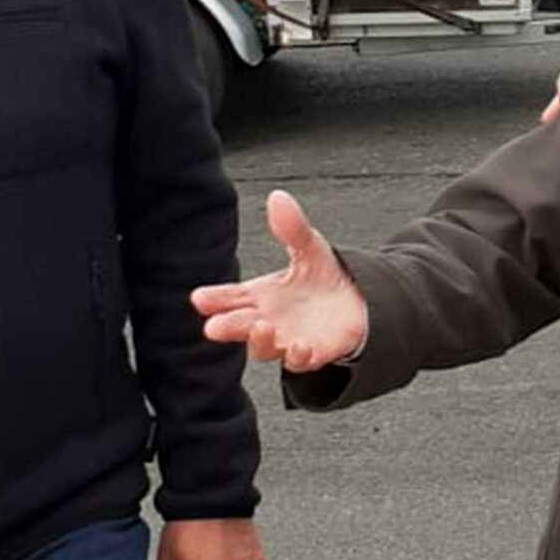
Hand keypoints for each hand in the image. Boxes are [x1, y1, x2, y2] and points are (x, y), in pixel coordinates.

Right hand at [191, 190, 367, 371]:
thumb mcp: (309, 247)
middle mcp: (269, 320)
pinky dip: (298, 356)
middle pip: (241, 326)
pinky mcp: (313, 353)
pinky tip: (299, 346)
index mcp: (261, 295)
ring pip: (265, 347)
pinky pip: (302, 361)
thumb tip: (278, 198)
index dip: (214, 299)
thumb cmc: (323, 278)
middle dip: (228, 326)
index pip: (231, 297)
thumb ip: (292, 227)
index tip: (200, 298)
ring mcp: (288, 339)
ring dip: (259, 341)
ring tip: (260, 327)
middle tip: (214, 326)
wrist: (359, 302)